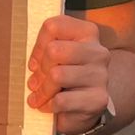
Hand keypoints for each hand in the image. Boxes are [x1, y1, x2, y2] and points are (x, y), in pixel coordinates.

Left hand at [26, 15, 110, 134]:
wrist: (85, 107)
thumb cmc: (65, 77)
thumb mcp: (55, 56)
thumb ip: (44, 50)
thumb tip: (34, 65)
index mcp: (87, 33)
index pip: (53, 27)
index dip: (38, 46)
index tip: (35, 62)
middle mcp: (98, 52)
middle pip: (54, 50)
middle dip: (40, 69)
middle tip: (34, 82)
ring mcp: (101, 76)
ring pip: (57, 75)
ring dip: (42, 90)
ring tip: (39, 96)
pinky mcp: (98, 99)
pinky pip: (61, 100)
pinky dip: (49, 105)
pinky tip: (49, 106)